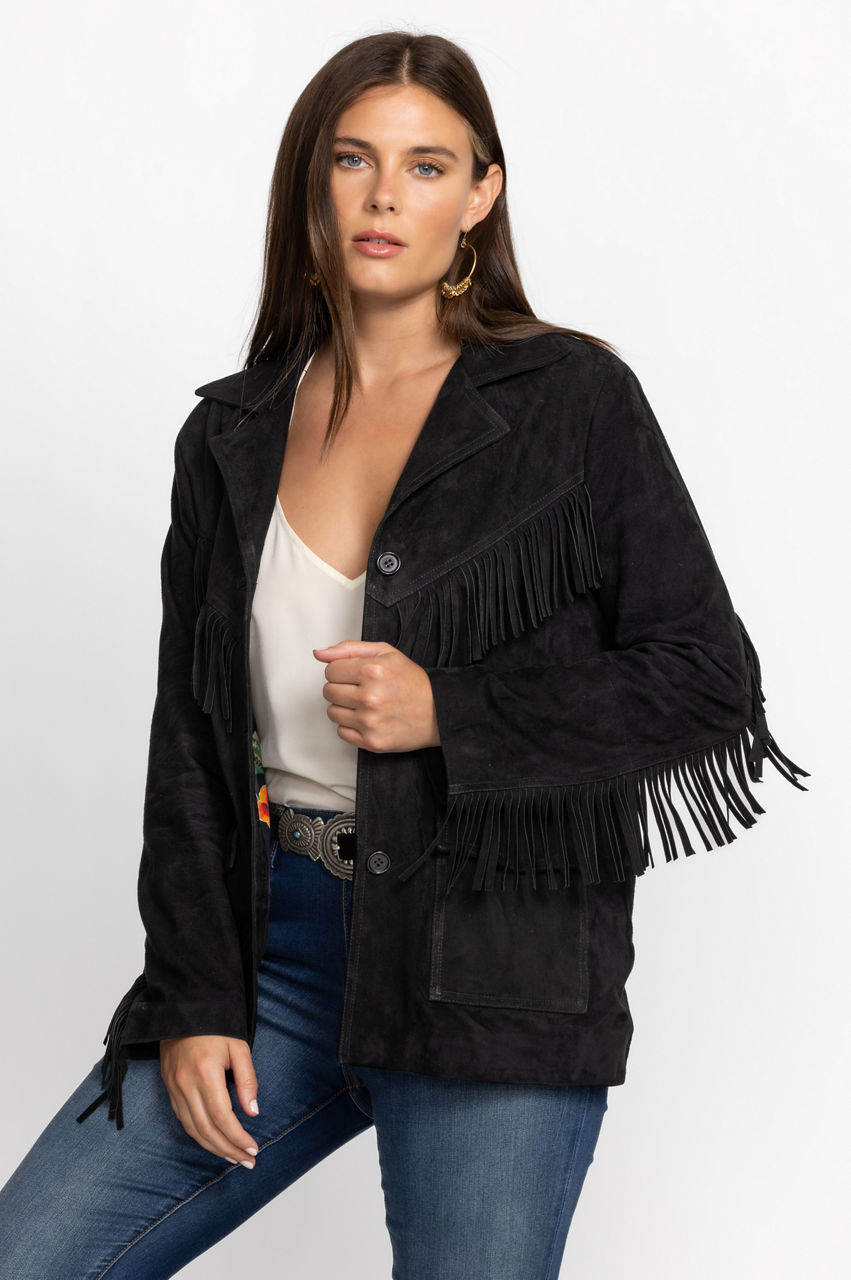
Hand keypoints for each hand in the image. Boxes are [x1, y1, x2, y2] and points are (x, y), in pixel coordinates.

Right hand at [160, 1035, 259, 1167]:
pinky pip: (183, 1120)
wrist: (183, 1011)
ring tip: (233, 1157)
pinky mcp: (168, 1089)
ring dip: (213, 1147)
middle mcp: (186, 1084)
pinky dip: (199, 1135)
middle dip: (228, 1149)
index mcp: (205, 1072)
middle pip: (207, 1129)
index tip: (253, 1148)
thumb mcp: (239, 1047)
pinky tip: (213, 1142)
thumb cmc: (215, 1026)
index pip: (222, 1117)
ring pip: (193, 1129)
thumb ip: (247, 1079)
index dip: (237, 1137)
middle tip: (247, 1161)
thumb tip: (253, 1112)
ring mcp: (174, 1088)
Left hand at [313, 640, 439, 751]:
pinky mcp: (372, 742)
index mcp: (371, 671)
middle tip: (361, 689)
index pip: (330, 670)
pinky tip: (367, 719)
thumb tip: (319, 654)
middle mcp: (369, 697)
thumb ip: (349, 649)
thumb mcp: (385, 653)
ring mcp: (370, 722)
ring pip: (332, 712)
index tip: (355, 674)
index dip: (341, 671)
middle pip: (328, 691)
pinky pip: (342, 732)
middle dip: (341, 688)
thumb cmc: (413, 681)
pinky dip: (351, 726)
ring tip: (365, 704)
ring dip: (344, 707)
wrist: (439, 711)